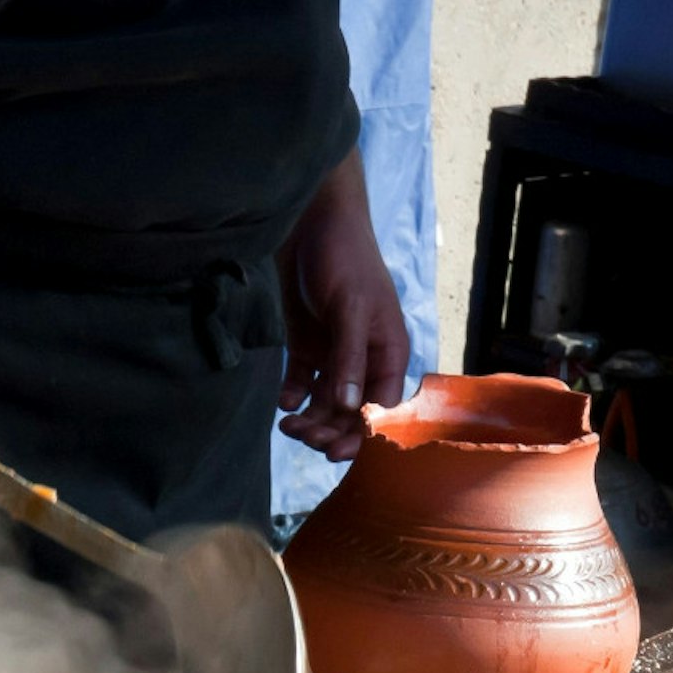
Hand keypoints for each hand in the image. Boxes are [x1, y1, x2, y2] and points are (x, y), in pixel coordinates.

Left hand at [277, 151, 410, 461]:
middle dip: (329, 431)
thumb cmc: (343, 257)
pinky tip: (284, 404)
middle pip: (350, 413)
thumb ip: (349, 357)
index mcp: (388, 352)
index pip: (381, 407)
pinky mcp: (308, 348)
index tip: (336, 451)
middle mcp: (364, 360)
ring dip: (309, 421)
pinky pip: (302, 386)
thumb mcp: (350, 307)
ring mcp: (335, 356)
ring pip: (325, 405)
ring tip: (286, 426)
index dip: (362, 433)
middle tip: (302, 436)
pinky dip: (293, 399)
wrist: (311, 221)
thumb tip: (350, 408)